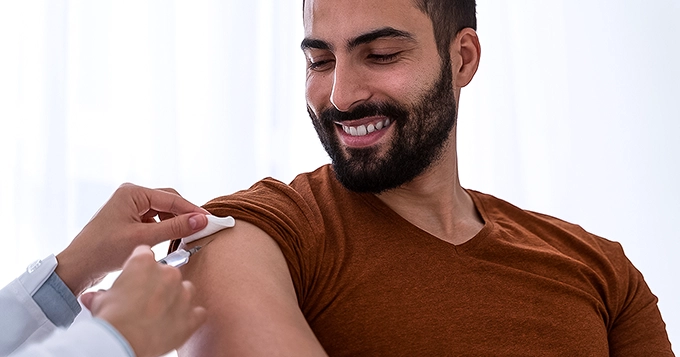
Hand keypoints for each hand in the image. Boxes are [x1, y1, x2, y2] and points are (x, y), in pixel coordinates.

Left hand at [56, 183, 208, 294]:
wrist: (78, 267)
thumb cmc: (104, 250)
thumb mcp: (144, 239)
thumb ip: (175, 228)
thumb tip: (202, 220)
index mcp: (132, 193)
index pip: (171, 199)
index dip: (193, 210)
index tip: (211, 221)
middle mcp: (131, 195)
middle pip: (168, 201)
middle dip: (185, 215)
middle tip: (203, 228)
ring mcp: (129, 207)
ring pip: (162, 211)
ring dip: (175, 222)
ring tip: (189, 235)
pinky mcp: (128, 219)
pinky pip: (154, 219)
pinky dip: (165, 228)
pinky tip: (171, 239)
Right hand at [81, 246, 206, 356]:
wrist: (124, 342)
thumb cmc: (111, 318)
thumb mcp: (101, 302)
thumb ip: (101, 295)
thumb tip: (92, 298)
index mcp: (144, 263)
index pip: (145, 254)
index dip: (138, 267)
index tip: (135, 278)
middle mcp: (168, 273)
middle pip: (167, 272)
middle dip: (158, 284)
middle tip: (145, 301)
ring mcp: (183, 293)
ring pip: (185, 289)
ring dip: (176, 299)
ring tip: (161, 313)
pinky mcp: (192, 315)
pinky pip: (198, 312)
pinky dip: (190, 317)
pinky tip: (177, 324)